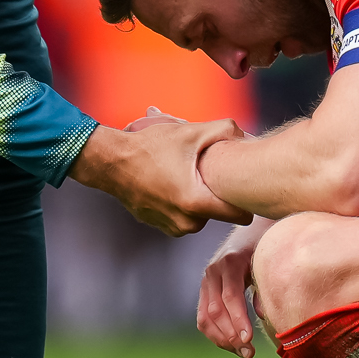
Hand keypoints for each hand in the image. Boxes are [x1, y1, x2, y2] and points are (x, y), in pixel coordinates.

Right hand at [71, 114, 250, 236]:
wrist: (111, 161)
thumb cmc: (150, 147)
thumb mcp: (190, 132)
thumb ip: (225, 130)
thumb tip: (246, 135)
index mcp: (196, 203)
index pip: (240, 215)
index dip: (247, 200)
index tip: (244, 187)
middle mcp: (185, 223)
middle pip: (219, 213)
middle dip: (216, 194)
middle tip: (205, 172)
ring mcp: (170, 227)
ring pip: (200, 215)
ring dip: (198, 199)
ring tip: (187, 175)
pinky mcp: (159, 225)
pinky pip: (182, 216)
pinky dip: (181, 203)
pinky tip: (172, 182)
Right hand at [196, 219, 270, 356]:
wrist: (249, 231)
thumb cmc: (265, 248)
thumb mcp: (268, 261)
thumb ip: (265, 287)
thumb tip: (264, 315)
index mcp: (230, 261)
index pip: (231, 296)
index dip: (238, 320)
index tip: (249, 339)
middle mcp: (213, 271)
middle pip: (216, 310)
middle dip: (232, 335)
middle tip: (249, 353)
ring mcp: (206, 281)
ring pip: (206, 318)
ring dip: (223, 339)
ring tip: (244, 353)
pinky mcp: (204, 291)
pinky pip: (203, 318)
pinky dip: (216, 334)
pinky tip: (233, 345)